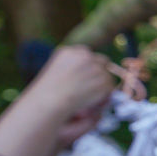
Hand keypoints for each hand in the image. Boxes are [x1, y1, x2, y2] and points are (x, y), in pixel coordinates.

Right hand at [0, 45, 116, 155]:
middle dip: (100, 76)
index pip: (87, 55)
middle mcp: (84, 55)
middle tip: (90, 92)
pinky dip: (104, 97)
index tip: (84, 82)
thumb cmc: (46, 96)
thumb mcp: (57, 77)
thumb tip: (94, 78)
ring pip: (107, 77)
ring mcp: (95, 66)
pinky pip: (110, 88)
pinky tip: (89, 103)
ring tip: (84, 101)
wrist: (49, 102)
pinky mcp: (103, 78)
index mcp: (68, 52)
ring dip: (101, 89)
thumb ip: (74, 73)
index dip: (89, 69)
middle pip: (103, 62)